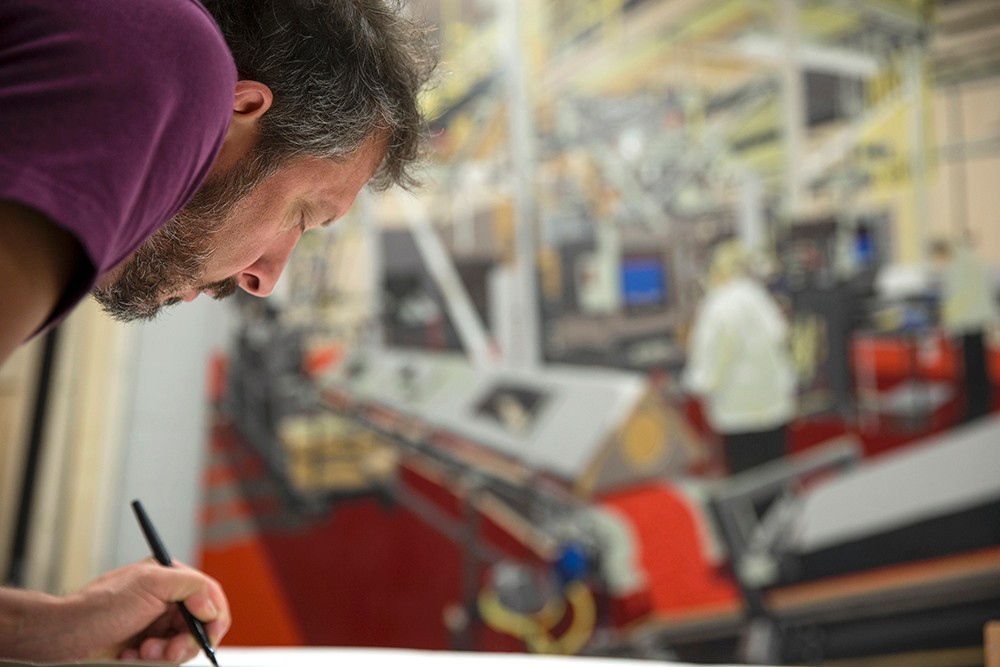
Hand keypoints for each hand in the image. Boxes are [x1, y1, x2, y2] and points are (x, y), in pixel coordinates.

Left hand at [65, 559, 230, 662]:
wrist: (66, 637)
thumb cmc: (101, 606)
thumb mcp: (151, 583)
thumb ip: (190, 586)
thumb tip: (210, 607)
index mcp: (170, 578)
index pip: (209, 594)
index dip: (214, 616)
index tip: (209, 635)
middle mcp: (165, 601)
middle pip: (198, 625)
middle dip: (185, 641)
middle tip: (169, 650)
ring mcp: (155, 625)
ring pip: (182, 645)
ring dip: (166, 653)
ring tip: (143, 652)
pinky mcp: (145, 647)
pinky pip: (164, 660)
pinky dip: (151, 661)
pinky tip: (131, 655)